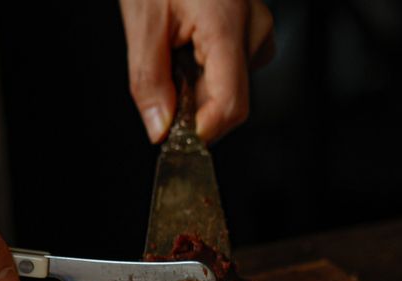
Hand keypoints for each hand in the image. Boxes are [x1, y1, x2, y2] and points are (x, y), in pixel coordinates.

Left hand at [120, 0, 274, 142]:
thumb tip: (159, 128)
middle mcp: (254, 27)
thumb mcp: (143, 22)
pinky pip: (233, 68)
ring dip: (198, 88)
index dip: (202, 131)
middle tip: (164, 82)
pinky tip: (188, 47)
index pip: (230, 107)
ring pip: (230, 87)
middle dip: (194, 108)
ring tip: (175, 53)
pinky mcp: (252, 29)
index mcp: (228, 26)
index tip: (175, 136)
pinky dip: (206, 71)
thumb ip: (149, 82)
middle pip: (229, 102)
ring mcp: (258, 27)